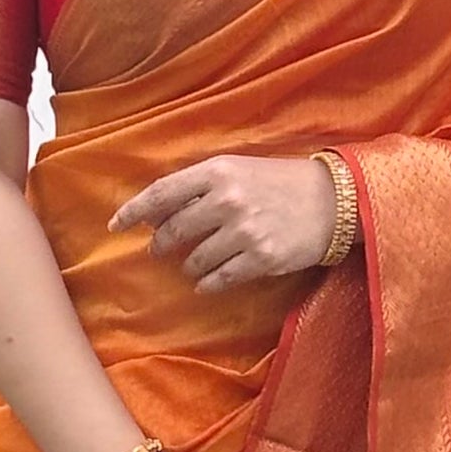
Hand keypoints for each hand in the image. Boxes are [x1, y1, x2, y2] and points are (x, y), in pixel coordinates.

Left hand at [109, 154, 337, 289]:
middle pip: (173, 231)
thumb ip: (199, 186)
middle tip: (159, 250)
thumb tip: (156, 212)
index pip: (161, 193)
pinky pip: (218, 279)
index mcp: (218, 172)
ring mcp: (245, 232)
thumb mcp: (238, 169)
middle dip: (161, 245)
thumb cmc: (280, 182)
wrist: (334, 201)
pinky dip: (208, 282)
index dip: (133, 211)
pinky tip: (209, 280)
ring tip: (196, 263)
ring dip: (189, 266)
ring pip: (194, 260)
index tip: (115, 225)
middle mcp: (228, 200)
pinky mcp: (262, 259)